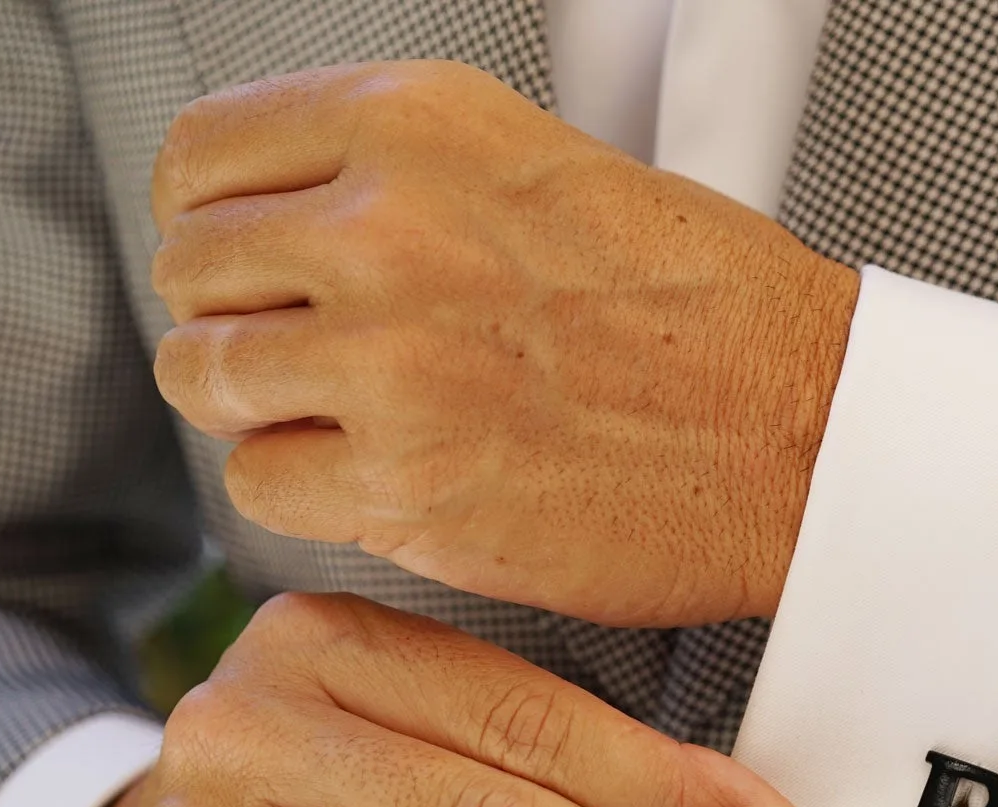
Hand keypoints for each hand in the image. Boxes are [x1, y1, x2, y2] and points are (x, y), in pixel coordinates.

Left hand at [149, 60, 859, 627]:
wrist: (807, 435)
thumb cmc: (717, 317)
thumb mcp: (555, 169)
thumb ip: (410, 181)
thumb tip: (299, 223)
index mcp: (423, 126)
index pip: (204, 154)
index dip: (215, 218)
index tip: (245, 258)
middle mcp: (389, 229)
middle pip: (190, 269)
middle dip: (239, 316)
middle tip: (310, 350)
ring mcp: (390, 361)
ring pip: (207, 379)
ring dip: (263, 407)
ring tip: (348, 418)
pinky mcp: (406, 483)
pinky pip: (260, 485)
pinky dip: (308, 490)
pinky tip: (384, 475)